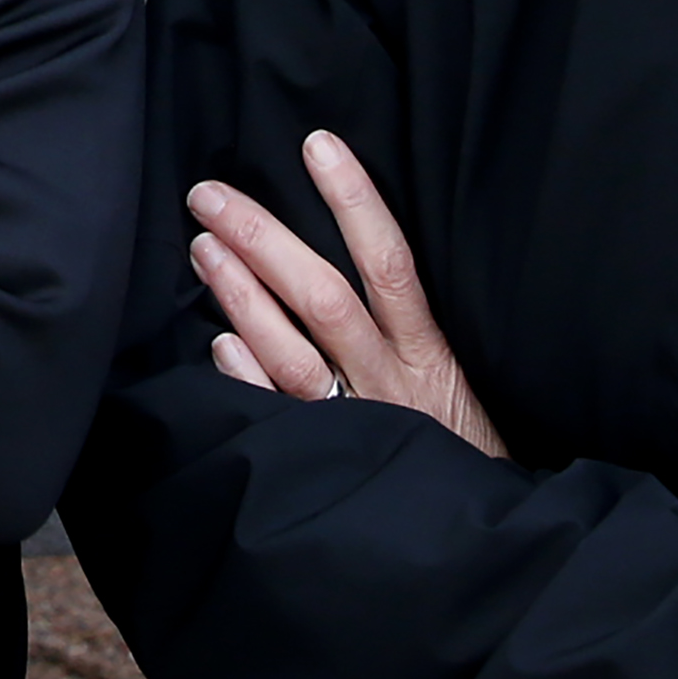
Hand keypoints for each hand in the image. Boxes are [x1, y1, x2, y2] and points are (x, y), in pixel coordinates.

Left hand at [189, 132, 505, 457]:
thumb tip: (359, 247)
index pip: (388, 262)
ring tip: (201, 248)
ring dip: (241, 297)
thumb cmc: (461, 443)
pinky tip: (218, 343)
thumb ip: (405, 324)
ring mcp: (356, 424)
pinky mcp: (329, 464)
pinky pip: (277, 418)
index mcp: (426, 352)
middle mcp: (389, 383)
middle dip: (263, 240)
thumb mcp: (451, 374)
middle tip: (210, 195)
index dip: (355, 202)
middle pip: (323, 299)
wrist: (476, 533)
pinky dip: (247, 380)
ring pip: (292, 354)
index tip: (318, 145)